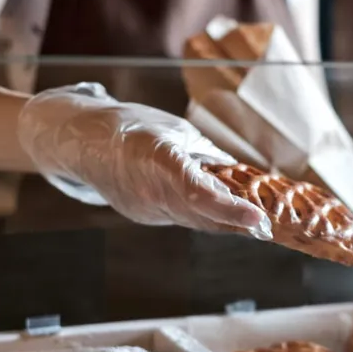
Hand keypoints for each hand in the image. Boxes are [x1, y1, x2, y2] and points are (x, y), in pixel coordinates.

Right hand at [17, 83, 271, 238]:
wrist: (83, 141)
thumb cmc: (132, 127)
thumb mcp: (176, 131)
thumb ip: (208, 156)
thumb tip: (243, 175)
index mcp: (156, 159)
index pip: (197, 193)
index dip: (230, 209)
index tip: (258, 218)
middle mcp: (148, 190)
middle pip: (202, 215)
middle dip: (238, 222)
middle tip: (269, 225)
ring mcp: (143, 208)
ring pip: (194, 221)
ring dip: (225, 223)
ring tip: (254, 219)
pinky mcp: (142, 215)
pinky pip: (181, 218)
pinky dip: (205, 216)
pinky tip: (223, 213)